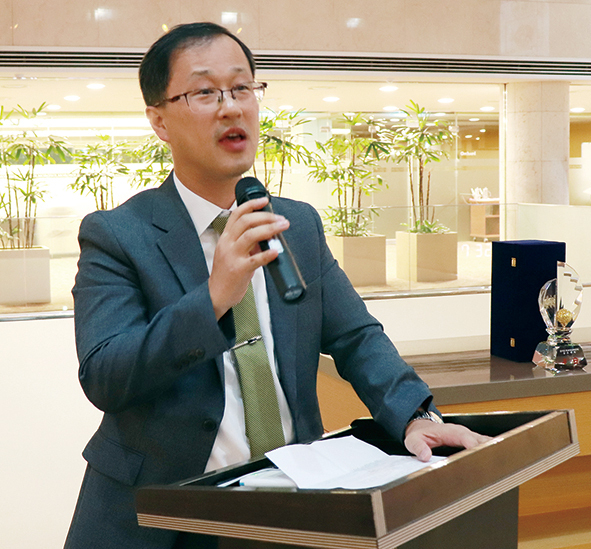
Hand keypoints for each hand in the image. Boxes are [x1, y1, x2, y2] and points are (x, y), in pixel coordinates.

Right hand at [208, 196, 288, 318]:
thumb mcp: (233, 253)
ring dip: (269, 228)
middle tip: (281, 219)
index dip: (251, 204)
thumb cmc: (227, 274)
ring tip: (282, 226)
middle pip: (246, 221)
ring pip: (250, 235)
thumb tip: (267, 236)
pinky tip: (276, 251)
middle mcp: (227, 244)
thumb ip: (247, 244)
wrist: (215, 295)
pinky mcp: (238, 270)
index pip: (237, 214)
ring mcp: (232, 256)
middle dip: (266, 216)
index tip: (265, 200)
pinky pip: (255, 260)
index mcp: (226, 238)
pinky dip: (267, 254)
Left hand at [404, 419, 491, 461]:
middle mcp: (462, 432)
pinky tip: (498, 462)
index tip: (478, 454)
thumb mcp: (413, 440)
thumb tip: (425, 455)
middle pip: (479, 440)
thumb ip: (418, 447)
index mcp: (450, 431)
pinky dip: (491, 452)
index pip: (465, 437)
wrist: (422, 428)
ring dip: (492, 451)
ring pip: (485, 442)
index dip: (473, 445)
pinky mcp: (471, 442)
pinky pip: (484, 445)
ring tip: (500, 465)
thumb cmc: (420, 434)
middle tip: (493, 465)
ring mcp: (468, 436)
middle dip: (486, 451)